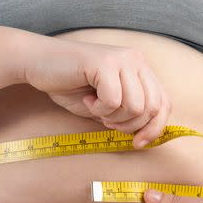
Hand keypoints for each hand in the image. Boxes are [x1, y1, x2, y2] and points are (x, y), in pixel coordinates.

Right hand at [22, 36, 171, 147]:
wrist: (38, 63)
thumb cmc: (70, 86)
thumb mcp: (106, 105)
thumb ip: (128, 114)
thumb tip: (147, 135)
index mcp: (140, 68)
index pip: (164, 102)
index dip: (156, 127)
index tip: (139, 143)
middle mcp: (136, 60)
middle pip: (152, 108)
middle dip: (129, 125)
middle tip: (105, 120)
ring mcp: (122, 59)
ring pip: (135, 107)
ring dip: (112, 117)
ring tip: (94, 106)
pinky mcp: (105, 62)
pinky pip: (114, 101)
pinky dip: (99, 109)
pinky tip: (87, 99)